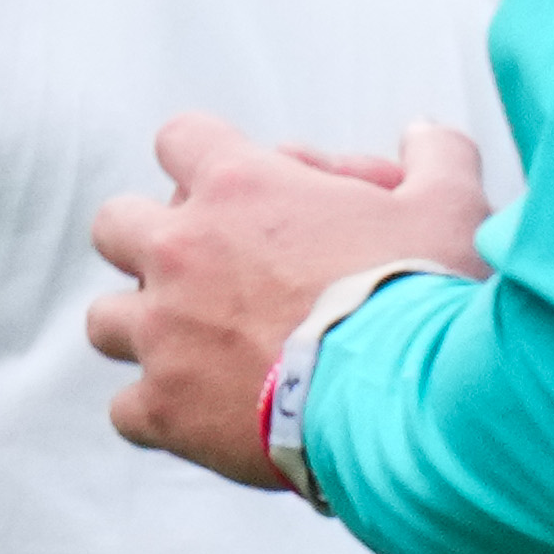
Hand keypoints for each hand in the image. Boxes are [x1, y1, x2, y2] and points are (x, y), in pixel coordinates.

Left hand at [85, 114, 493, 485]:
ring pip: (105, 321)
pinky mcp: (166, 407)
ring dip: (142, 331)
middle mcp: (181, 252)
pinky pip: (127, 410)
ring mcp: (164, 333)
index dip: (203, 159)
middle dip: (149, 243)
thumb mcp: (449, 208)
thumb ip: (435, 157)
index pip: (179, 139)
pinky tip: (203, 421)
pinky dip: (157, 414)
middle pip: (115, 225)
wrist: (403, 401)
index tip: (234, 188)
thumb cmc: (423, 296)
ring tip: (197, 352)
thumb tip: (426, 133)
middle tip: (204, 273)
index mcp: (238, 188)